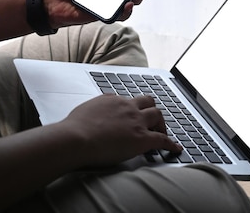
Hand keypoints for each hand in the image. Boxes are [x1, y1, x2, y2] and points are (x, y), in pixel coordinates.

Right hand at [62, 94, 181, 166]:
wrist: (75, 138)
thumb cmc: (72, 129)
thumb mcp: (82, 112)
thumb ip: (92, 112)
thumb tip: (90, 116)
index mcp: (111, 100)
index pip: (127, 101)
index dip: (132, 109)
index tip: (132, 116)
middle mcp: (126, 106)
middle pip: (147, 101)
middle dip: (151, 110)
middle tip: (152, 122)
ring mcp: (136, 121)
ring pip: (157, 114)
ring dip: (161, 123)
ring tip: (162, 133)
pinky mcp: (142, 138)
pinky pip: (162, 139)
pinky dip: (171, 144)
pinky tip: (176, 148)